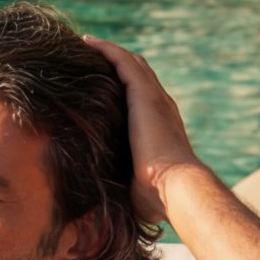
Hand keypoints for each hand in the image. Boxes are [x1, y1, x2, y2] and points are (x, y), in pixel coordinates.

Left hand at [84, 36, 200, 223]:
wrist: (174, 188)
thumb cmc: (158, 201)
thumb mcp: (136, 191)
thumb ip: (123, 190)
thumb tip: (100, 215)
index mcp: (160, 129)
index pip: (141, 101)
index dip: (124, 91)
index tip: (104, 89)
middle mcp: (160, 108)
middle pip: (137, 76)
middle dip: (115, 66)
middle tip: (90, 61)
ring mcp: (154, 99)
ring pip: (130, 64)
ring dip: (108, 54)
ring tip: (85, 46)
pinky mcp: (144, 94)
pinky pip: (122, 62)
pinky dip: (106, 51)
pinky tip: (88, 43)